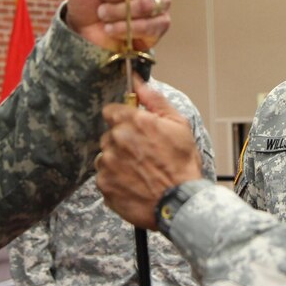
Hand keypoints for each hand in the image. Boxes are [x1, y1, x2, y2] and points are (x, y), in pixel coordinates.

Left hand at [96, 78, 202, 228]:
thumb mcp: (178, 124)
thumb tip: (138, 81)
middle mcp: (116, 141)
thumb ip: (154, 100)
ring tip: (139, 172)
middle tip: (142, 154)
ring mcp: (108, 164)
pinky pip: (104, 177)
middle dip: (121, 142)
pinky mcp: (104, 185)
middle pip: (109, 135)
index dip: (122, 118)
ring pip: (105, 156)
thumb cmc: (182, 165)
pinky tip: (133, 184)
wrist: (180, 204)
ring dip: (117, 162)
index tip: (133, 128)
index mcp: (132, 122)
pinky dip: (115, 180)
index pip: (110, 111)